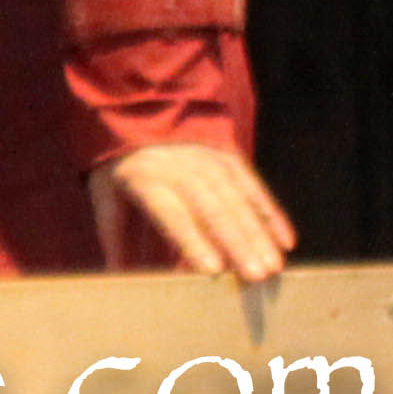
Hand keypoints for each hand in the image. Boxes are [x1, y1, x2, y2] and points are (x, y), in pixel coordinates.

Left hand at [89, 142, 296, 281]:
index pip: (172, 212)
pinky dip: (270, 212)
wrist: (136, 112)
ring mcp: (206, 158)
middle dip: (237, 243)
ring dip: (259, 232)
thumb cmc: (121, 169)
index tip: (214, 270)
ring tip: (274, 266)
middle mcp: (179, 167)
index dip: (193, 240)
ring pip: (237, 198)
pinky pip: (253, 185)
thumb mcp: (106, 197)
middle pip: (212, 208)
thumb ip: (114, 238)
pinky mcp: (227, 155)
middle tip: (257, 276)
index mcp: (145, 178)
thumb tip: (117, 280)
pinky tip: (286, 240)